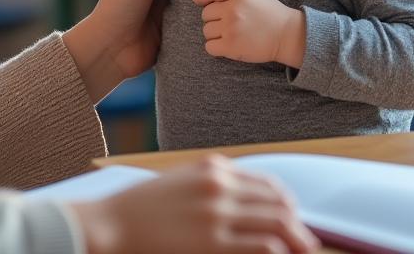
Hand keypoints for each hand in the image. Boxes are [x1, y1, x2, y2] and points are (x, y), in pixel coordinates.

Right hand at [71, 155, 319, 253]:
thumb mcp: (179, 183)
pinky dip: (278, 252)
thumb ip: (211, 188)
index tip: (293, 220)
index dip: (287, 204)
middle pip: (279, 202)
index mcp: (212, 167)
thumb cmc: (139, 209)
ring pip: (278, 222)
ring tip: (303, 252)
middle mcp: (220, 185)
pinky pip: (263, 245)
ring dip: (297, 239)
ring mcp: (217, 213)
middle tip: (305, 242)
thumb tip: (245, 207)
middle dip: (298, 223)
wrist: (108, 224)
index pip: (267, 183)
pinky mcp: (212, 242)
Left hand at [193, 0, 305, 66]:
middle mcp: (234, 9)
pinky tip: (228, 45)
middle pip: (206, 14)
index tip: (198, 1)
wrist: (287, 35)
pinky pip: (209, 47)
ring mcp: (231, 28)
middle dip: (214, 18)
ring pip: (207, 31)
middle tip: (231, 23)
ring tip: (232, 34)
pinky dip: (216, 48)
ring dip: (215, 34)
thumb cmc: (269, 14)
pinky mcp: (231, 47)